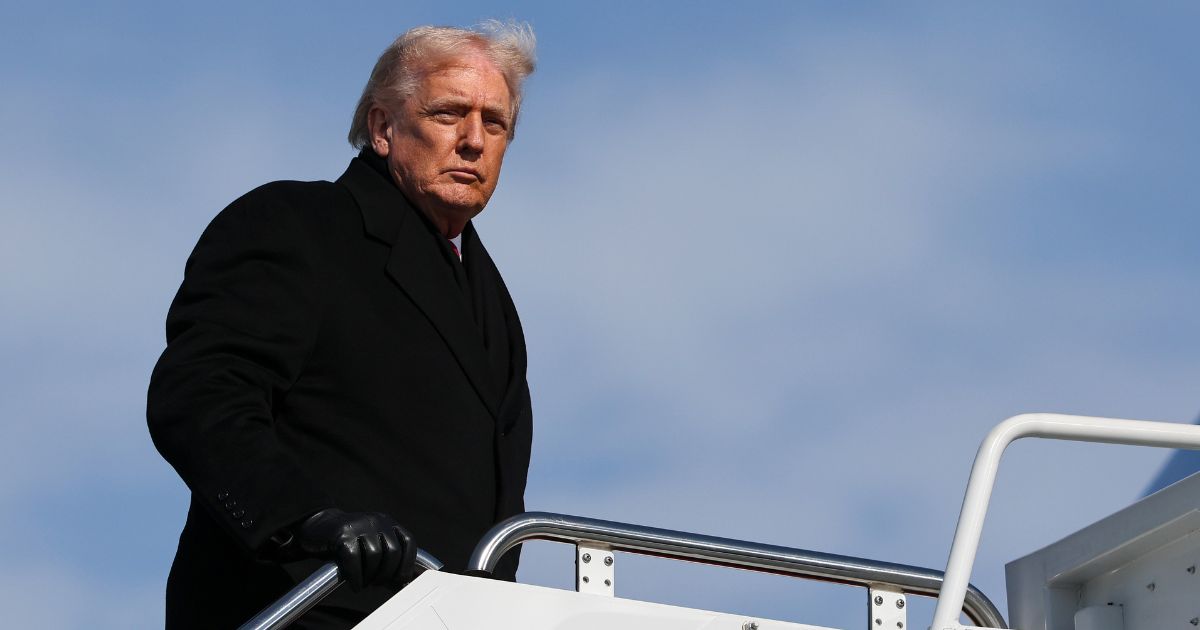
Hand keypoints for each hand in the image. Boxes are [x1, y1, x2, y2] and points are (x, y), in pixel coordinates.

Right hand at [295, 508, 416, 590]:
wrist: (317, 527)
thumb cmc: (347, 544)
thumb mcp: (371, 547)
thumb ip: (388, 561)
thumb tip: (405, 583)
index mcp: (388, 523)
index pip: (408, 542)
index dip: (407, 564)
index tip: (399, 580)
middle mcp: (376, 520)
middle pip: (392, 552)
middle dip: (386, 574)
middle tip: (376, 584)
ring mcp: (360, 525)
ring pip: (374, 556)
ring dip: (370, 577)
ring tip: (364, 584)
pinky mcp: (342, 533)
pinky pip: (354, 559)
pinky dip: (356, 577)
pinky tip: (355, 586)